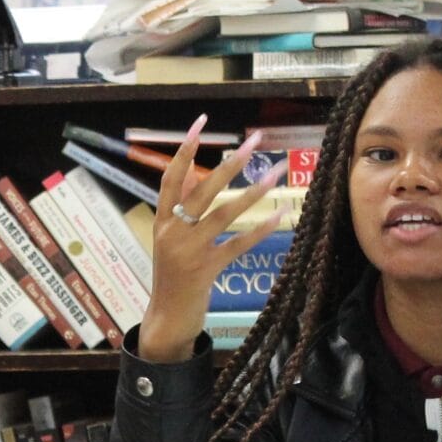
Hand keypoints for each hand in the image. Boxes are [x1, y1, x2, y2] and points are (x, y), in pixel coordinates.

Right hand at [137, 115, 287, 362]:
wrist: (167, 319)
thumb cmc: (173, 279)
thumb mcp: (170, 243)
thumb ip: (183, 213)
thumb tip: (202, 176)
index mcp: (161, 222)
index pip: (171, 177)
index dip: (185, 149)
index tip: (201, 122)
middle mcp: (172, 232)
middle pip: (202, 189)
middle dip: (230, 163)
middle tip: (254, 141)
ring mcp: (188, 251)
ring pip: (224, 214)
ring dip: (252, 191)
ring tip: (275, 173)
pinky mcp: (205, 270)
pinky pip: (238, 245)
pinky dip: (260, 230)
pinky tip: (280, 216)